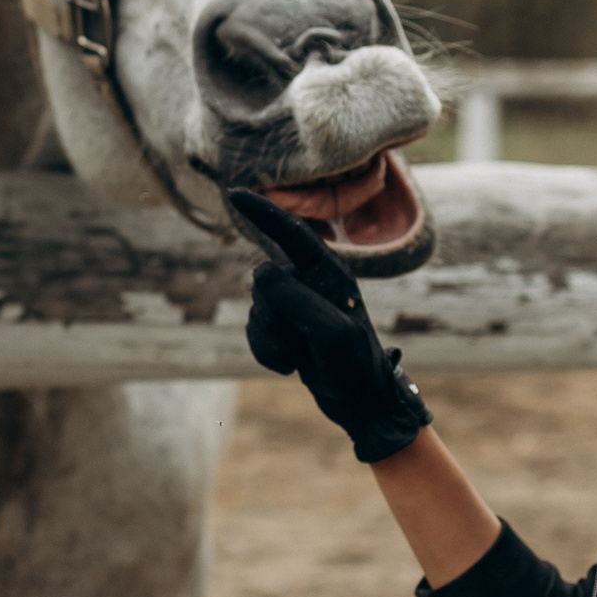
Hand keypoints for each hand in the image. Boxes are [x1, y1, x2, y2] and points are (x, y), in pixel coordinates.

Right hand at [228, 190, 431, 463]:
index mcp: (330, 272)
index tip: (233, 193)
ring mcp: (297, 304)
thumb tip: (260, 271)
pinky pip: (255, 332)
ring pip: (256, 311)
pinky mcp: (286, 327)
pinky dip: (266, 352)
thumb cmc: (356, 365)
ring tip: (299, 358)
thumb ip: (296, 298)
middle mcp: (311, 281)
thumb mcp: (331, 332)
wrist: (362, 403)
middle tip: (301, 341)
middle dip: (272, 316)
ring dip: (270, 340)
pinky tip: (291, 365)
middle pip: (262, 283)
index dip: (262, 211)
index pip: (291, 232)